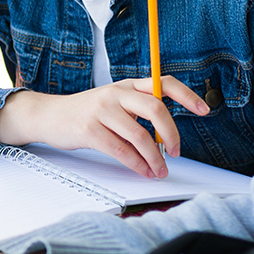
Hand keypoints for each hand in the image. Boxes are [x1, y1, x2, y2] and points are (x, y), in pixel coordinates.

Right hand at [0, 77, 209, 177]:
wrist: (49, 116)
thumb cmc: (86, 113)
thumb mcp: (114, 104)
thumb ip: (138, 113)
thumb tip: (166, 138)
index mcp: (127, 85)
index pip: (164, 83)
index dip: (187, 95)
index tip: (204, 110)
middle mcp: (116, 93)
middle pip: (156, 108)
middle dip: (172, 133)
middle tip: (176, 152)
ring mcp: (102, 110)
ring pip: (139, 134)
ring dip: (154, 157)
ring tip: (159, 170)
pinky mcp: (89, 129)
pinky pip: (120, 150)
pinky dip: (136, 164)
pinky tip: (142, 170)